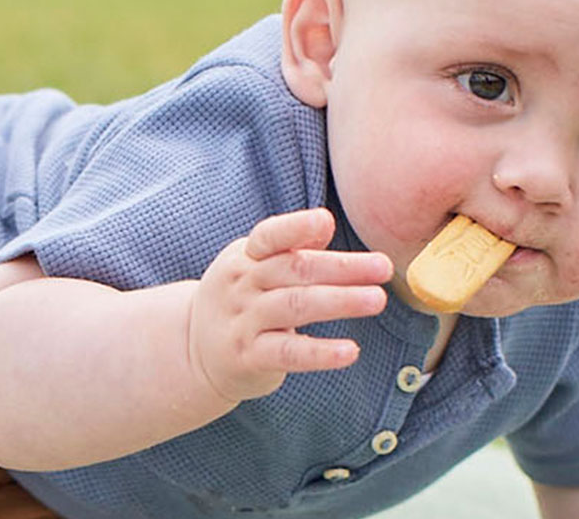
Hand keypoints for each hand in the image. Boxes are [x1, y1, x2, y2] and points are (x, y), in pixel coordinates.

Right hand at [188, 208, 391, 401]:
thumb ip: (291, 249)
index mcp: (246, 256)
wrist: (195, 350)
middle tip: (383, 268)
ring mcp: (243, 321)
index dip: (296, 227)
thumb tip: (325, 224)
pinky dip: (321, 353)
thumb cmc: (243, 301)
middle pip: (295, 270)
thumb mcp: (255, 268)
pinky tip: (350, 351)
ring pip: (295, 307)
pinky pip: (288, 353)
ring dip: (340, 302)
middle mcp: (242, 285)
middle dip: (342, 267)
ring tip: (377, 300)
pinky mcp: (249, 357)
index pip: (269, 236)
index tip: (326, 222)